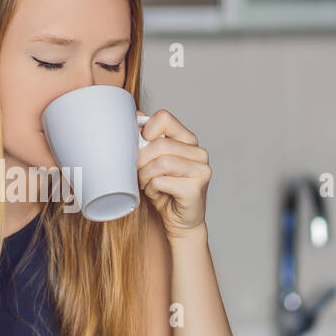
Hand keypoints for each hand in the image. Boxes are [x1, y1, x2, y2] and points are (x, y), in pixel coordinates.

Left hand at [136, 108, 210, 237]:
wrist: (179, 222)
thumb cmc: (164, 190)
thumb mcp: (152, 161)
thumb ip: (147, 139)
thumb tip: (133, 113)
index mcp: (188, 140)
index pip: (164, 118)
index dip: (146, 129)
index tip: (139, 144)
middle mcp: (199, 152)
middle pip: (160, 144)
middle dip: (141, 160)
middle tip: (136, 172)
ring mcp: (201, 170)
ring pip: (162, 162)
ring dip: (145, 175)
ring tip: (144, 183)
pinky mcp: (196, 188)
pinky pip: (163, 181)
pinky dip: (152, 188)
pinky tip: (154, 192)